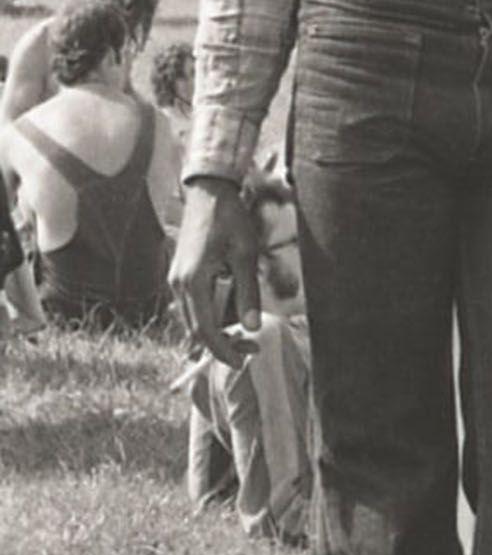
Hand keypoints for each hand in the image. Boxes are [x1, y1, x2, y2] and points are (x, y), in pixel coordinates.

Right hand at [169, 177, 259, 367]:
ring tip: (245, 332)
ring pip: (193, 319)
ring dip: (216, 331)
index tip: (242, 361)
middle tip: (250, 349)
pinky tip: (230, 314)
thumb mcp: (246, 254)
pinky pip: (193, 306)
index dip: (223, 350)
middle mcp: (178, 285)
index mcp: (192, 283)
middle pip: (196, 330)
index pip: (205, 331)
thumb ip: (248, 293)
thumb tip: (252, 327)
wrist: (208, 193)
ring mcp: (176, 280)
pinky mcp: (180, 275)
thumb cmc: (230, 219)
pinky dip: (210, 316)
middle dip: (222, 344)